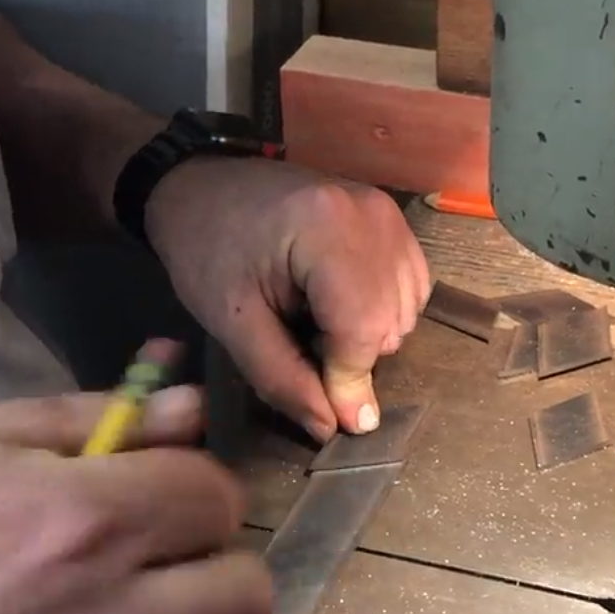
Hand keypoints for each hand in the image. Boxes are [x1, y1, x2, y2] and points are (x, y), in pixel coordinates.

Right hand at [0, 386, 271, 613]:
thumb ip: (92, 419)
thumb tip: (191, 405)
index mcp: (82, 522)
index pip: (216, 497)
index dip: (199, 486)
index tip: (167, 491)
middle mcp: (101, 613)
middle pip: (245, 594)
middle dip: (221, 564)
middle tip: (169, 555)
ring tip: (147, 606)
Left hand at [145, 158, 429, 440]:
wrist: (202, 186)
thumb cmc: (205, 249)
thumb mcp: (230, 322)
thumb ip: (282, 377)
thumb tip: (334, 427)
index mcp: (327, 229)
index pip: (361, 328)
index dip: (349, 382)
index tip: (333, 421)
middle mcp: (373, 217)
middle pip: (390, 324)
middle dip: (352, 357)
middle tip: (302, 345)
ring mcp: (389, 215)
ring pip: (407, 312)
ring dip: (369, 336)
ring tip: (317, 321)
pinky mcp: (394, 220)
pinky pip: (412, 289)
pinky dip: (384, 312)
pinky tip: (341, 306)